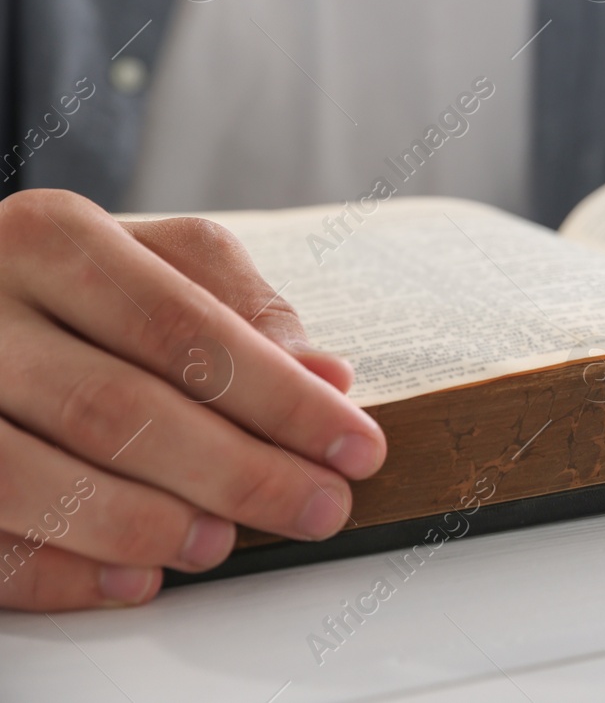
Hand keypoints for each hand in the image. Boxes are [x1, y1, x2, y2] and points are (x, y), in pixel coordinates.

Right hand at [0, 190, 386, 611]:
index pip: (186, 329)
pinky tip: (134, 580)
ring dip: (144, 525)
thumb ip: (238, 308)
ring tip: (223, 544)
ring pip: (33, 477)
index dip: (281, 399)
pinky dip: (57, 572)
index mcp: (53, 238)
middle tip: (318, 508)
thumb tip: (325, 375)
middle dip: (237, 472)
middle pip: (120, 408)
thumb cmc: (65, 286)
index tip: (357, 447)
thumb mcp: (149, 260)